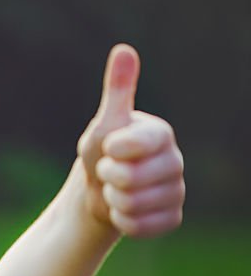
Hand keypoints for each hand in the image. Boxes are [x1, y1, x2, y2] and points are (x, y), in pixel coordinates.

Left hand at [76, 44, 184, 237]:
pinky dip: (122, 221)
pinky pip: (140, 226)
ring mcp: (176, 191)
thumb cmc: (101, 152)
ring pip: (134, 203)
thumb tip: (124, 49)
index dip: (113, 150)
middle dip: (108, 177)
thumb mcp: (104, 123)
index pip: (135, 145)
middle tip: (108, 172)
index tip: (109, 148)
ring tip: (115, 190)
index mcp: (161, 134)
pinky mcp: (172, 217)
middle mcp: (175, 161)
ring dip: (113, 200)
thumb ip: (117, 90)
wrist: (99, 191)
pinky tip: (123, 210)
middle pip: (131, 179)